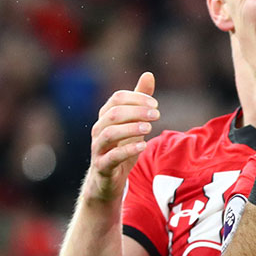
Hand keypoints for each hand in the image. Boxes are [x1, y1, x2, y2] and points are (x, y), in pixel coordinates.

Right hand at [83, 72, 158, 202]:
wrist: (107, 181)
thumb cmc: (121, 147)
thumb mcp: (133, 123)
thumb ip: (139, 100)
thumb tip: (148, 74)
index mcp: (105, 117)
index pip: (116, 98)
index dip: (136, 97)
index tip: (155, 103)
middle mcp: (98, 130)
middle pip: (112, 113)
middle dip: (136, 111)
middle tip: (157, 114)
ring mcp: (98, 148)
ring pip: (108, 134)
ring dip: (130, 128)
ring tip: (149, 128)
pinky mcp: (102, 166)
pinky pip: (111, 157)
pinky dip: (127, 150)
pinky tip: (143, 145)